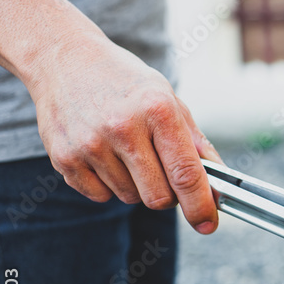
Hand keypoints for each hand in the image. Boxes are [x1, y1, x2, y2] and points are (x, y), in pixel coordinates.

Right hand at [29, 33, 221, 233]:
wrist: (64, 59)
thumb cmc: (126, 82)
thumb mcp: (169, 100)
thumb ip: (196, 143)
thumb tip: (220, 183)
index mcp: (157, 110)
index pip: (185, 173)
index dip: (200, 205)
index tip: (208, 224)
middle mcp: (123, 128)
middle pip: (158, 198)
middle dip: (169, 196)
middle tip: (164, 173)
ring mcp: (90, 144)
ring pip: (130, 198)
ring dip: (137, 185)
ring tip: (128, 151)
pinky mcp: (64, 158)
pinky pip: (101, 196)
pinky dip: (109, 184)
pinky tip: (104, 154)